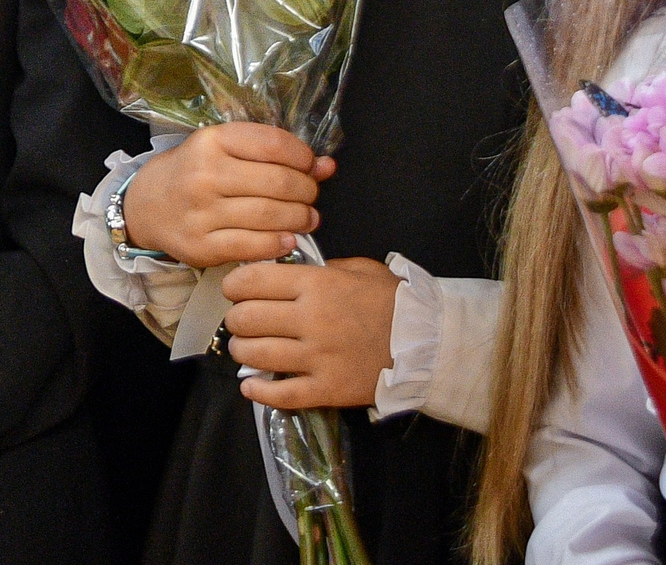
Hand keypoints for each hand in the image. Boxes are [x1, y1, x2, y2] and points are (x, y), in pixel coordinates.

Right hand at [121, 124, 332, 267]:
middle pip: (279, 183)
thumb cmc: (193, 172)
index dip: (303, 157)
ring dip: (300, 219)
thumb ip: (275, 155)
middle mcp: (205, 174)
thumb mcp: (225, 150)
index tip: (309, 165)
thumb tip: (327, 166)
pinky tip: (288, 238)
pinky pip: (254, 247)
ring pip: (271, 216)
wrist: (146, 206)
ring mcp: (202, 212)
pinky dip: (280, 244)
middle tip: (309, 195)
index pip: (273, 144)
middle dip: (306, 191)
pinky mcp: (202, 246)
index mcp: (211, 141)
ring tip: (306, 218)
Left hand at [224, 256, 400, 411]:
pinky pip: (282, 395)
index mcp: (316, 284)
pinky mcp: (328, 390)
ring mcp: (318, 358)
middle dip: (236, 319)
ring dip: (242, 352)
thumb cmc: (392, 301)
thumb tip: (284, 273)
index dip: (234, 284)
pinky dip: (259, 392)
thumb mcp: (357, 269)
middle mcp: (311, 320)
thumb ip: (319, 269)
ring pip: (257, 355)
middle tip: (241, 321)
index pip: (252, 280)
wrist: (430, 344)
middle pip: (247, 318)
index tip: (234, 290)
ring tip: (245, 349)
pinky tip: (251, 386)